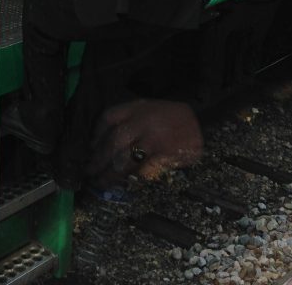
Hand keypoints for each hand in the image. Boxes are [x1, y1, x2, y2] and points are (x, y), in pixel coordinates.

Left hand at [86, 99, 202, 184]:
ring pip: (125, 159)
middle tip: (90, 171)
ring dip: (111, 174)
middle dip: (99, 159)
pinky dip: (134, 178)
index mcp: (137, 107)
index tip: (90, 148)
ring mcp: (155, 138)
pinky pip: (145, 170)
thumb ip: (127, 120)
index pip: (109, 117)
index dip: (96, 134)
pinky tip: (127, 184)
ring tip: (102, 182)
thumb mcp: (147, 109)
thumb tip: (99, 144)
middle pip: (113, 141)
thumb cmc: (169, 117)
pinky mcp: (167, 154)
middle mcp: (144, 121)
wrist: (201, 120)